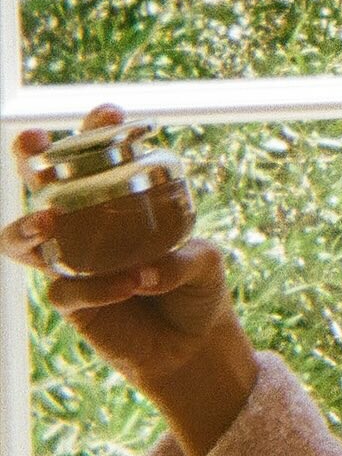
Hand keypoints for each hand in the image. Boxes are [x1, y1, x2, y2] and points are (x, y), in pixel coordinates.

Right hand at [1, 103, 252, 399]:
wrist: (192, 344)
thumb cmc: (197, 287)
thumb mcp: (205, 263)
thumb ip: (182, 259)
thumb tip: (147, 269)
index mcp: (119, 200)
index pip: (99, 156)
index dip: (96, 130)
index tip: (109, 111)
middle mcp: (84, 225)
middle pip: (39, 185)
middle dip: (29, 159)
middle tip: (33, 142)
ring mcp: (70, 262)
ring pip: (22, 239)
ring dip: (28, 225)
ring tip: (48, 218)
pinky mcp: (70, 303)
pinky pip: (66, 289)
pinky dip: (98, 286)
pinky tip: (133, 285)